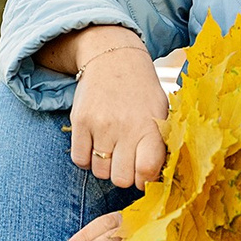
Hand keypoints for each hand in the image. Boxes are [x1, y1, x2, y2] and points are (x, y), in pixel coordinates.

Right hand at [41, 24, 166, 187]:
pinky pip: (79, 159)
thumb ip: (160, 146)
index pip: (147, 172)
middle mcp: (126, 128)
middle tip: (126, 161)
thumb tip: (155, 179)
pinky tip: (95, 144)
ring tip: (111, 149)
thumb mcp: (161, 113)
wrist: (114, 59)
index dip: (144, 180)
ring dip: (105, 166)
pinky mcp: (80, 121)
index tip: (142, 174)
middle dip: (124, 175)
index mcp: (151, 127)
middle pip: (121, 179)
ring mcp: (101, 125)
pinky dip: (86, 158)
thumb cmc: (142, 92)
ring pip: (100, 172)